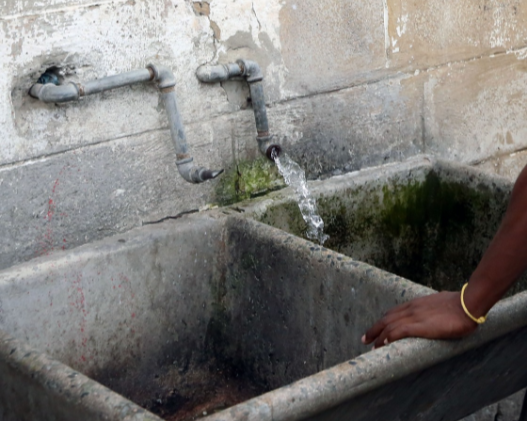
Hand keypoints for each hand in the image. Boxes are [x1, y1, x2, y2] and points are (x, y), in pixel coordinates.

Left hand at [362, 291, 477, 348]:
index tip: (377, 328)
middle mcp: (411, 309)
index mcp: (416, 304)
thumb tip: (439, 314)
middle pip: (386, 318)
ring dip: (378, 336)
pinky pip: (398, 331)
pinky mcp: (419, 326)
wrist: (467, 304)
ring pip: (389, 325)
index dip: (384, 321)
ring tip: (372, 345)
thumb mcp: (442, 304)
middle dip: (375, 329)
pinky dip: (388, 337)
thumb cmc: (460, 305)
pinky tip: (383, 343)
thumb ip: (435, 309)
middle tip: (365, 338)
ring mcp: (414, 316)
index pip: (394, 312)